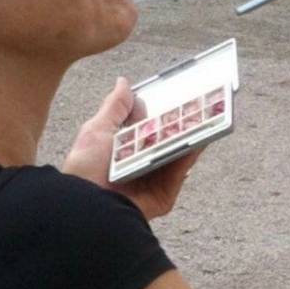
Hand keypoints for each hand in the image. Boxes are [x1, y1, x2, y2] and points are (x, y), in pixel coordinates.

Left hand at [62, 77, 200, 219]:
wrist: (86, 205)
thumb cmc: (85, 170)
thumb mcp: (97, 131)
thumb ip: (114, 108)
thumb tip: (124, 82)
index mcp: (122, 150)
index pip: (146, 128)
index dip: (160, 112)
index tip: (175, 95)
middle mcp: (139, 166)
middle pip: (165, 141)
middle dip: (179, 123)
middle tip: (196, 103)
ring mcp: (153, 181)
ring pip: (177, 155)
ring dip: (190, 136)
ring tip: (204, 115)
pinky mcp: (163, 196)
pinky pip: (180, 173)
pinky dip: (190, 155)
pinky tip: (199, 137)